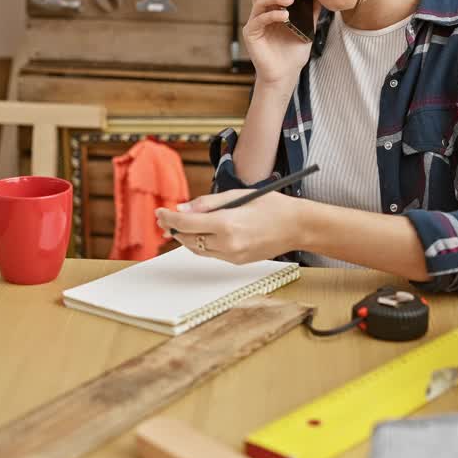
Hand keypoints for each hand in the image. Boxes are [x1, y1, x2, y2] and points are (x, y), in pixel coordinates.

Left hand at [155, 190, 300, 264]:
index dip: (168, 218)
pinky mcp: (237, 261)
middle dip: (173, 228)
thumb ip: (207, 203)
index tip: (160, 212)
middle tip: (165, 218)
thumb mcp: (238, 195)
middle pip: (187, 239)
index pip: (185, 223)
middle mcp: (227, 244)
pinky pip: (211, 254)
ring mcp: (232, 255)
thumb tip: (182, 209)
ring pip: (196, 249)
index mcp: (227, 224)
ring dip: (185, 237)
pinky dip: (201, 243)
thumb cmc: (271, 205)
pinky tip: (200, 233)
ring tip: (179, 225)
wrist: (297, 227)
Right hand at [244, 0, 316, 85]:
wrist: (285, 75)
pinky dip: (273, 15)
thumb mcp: (307, 27)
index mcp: (272, 9)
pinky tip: (285, 16)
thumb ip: (312, 11)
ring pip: (259, 0)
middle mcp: (261, 12)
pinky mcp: (251, 33)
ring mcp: (255, 22)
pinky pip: (260, 18)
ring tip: (290, 0)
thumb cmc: (293, 52)